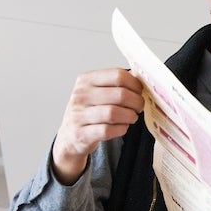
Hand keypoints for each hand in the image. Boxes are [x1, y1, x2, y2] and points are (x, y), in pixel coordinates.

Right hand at [51, 68, 145, 183]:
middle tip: (139, 106)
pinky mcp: (81, 133)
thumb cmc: (88, 111)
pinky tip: (122, 127)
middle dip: (136, 102)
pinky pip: (108, 130)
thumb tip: (139, 78)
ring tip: (132, 117)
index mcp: (86, 80)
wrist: (69, 135)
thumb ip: (115, 84)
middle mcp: (80, 95)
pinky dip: (121, 129)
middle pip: (120, 95)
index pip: (118, 75)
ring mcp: (78, 115)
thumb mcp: (96, 92)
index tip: (140, 91)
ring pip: (114, 113)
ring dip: (130, 116)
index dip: (135, 84)